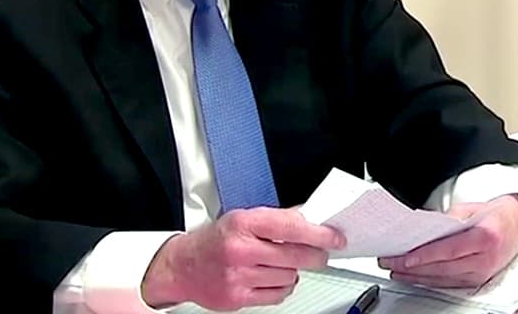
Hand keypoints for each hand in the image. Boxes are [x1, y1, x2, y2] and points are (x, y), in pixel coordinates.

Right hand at [140, 207, 345, 310]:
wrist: (182, 266)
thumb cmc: (215, 240)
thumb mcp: (243, 218)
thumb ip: (277, 219)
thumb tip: (311, 220)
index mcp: (243, 224)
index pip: (291, 227)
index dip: (319, 234)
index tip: (335, 238)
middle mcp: (240, 249)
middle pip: (295, 255)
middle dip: (315, 255)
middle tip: (320, 254)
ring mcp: (238, 276)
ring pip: (289, 276)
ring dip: (294, 271)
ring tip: (282, 264)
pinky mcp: (237, 298)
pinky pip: (278, 295)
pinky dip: (283, 287)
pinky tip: (273, 278)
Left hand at [377, 194, 517, 288]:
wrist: (517, 225)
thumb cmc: (495, 214)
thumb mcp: (471, 209)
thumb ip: (448, 220)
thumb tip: (422, 231)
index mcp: (486, 236)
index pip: (450, 250)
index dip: (426, 256)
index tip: (405, 258)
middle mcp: (486, 259)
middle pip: (443, 267)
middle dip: (413, 267)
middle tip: (391, 263)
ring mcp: (483, 273)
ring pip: (444, 279)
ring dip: (417, 277)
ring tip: (397, 271)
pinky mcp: (478, 281)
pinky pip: (450, 284)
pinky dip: (430, 281)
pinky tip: (416, 278)